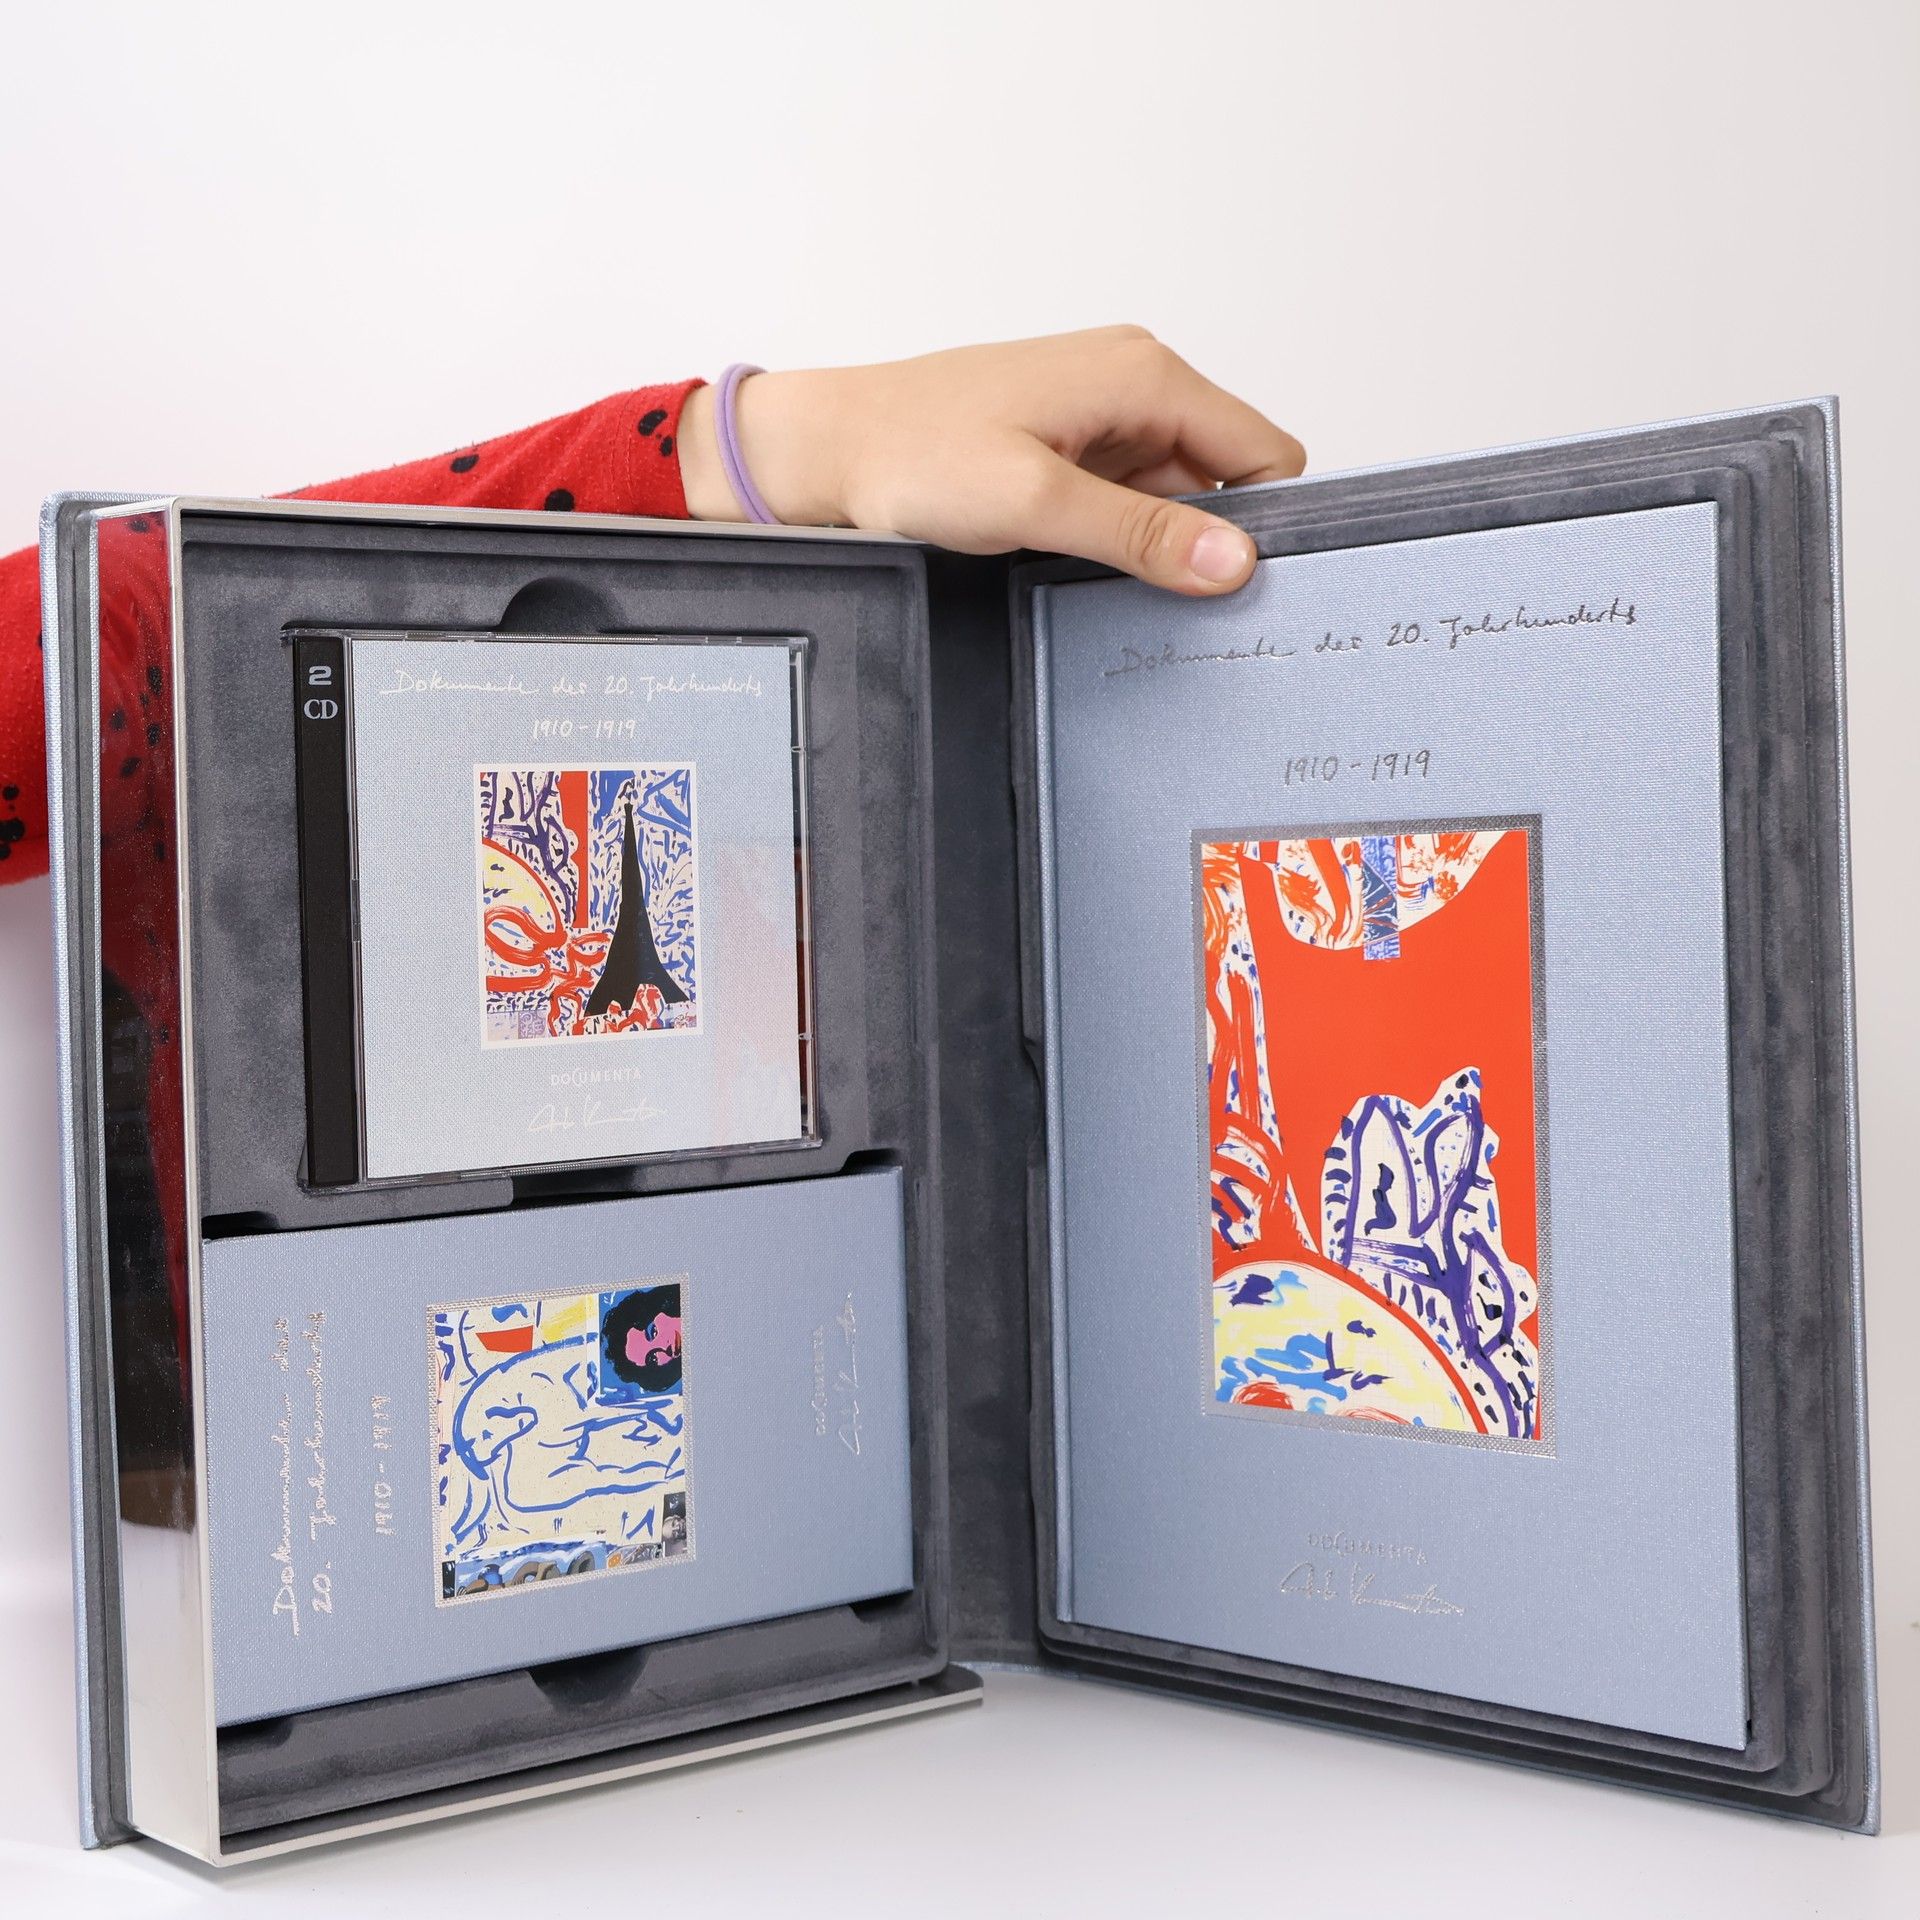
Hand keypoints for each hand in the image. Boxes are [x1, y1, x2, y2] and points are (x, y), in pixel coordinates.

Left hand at [678, 327, 1304, 594]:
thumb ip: (1140, 533)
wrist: (826, 451)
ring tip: (1089, 567)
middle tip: (1155, 592)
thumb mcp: (1035, 502)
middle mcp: (1131, 383)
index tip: (1240, 583)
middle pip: (1221, 476)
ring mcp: (1099, 415)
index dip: (1264, 521)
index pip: (1263, 450)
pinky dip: (1114, 534)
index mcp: (1142, 374)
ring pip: (1173, 494)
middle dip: (1201, 538)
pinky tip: (1071, 557)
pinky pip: (1126, 497)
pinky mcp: (1068, 446)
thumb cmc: (911, 453)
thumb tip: (1232, 561)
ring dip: (1148, 540)